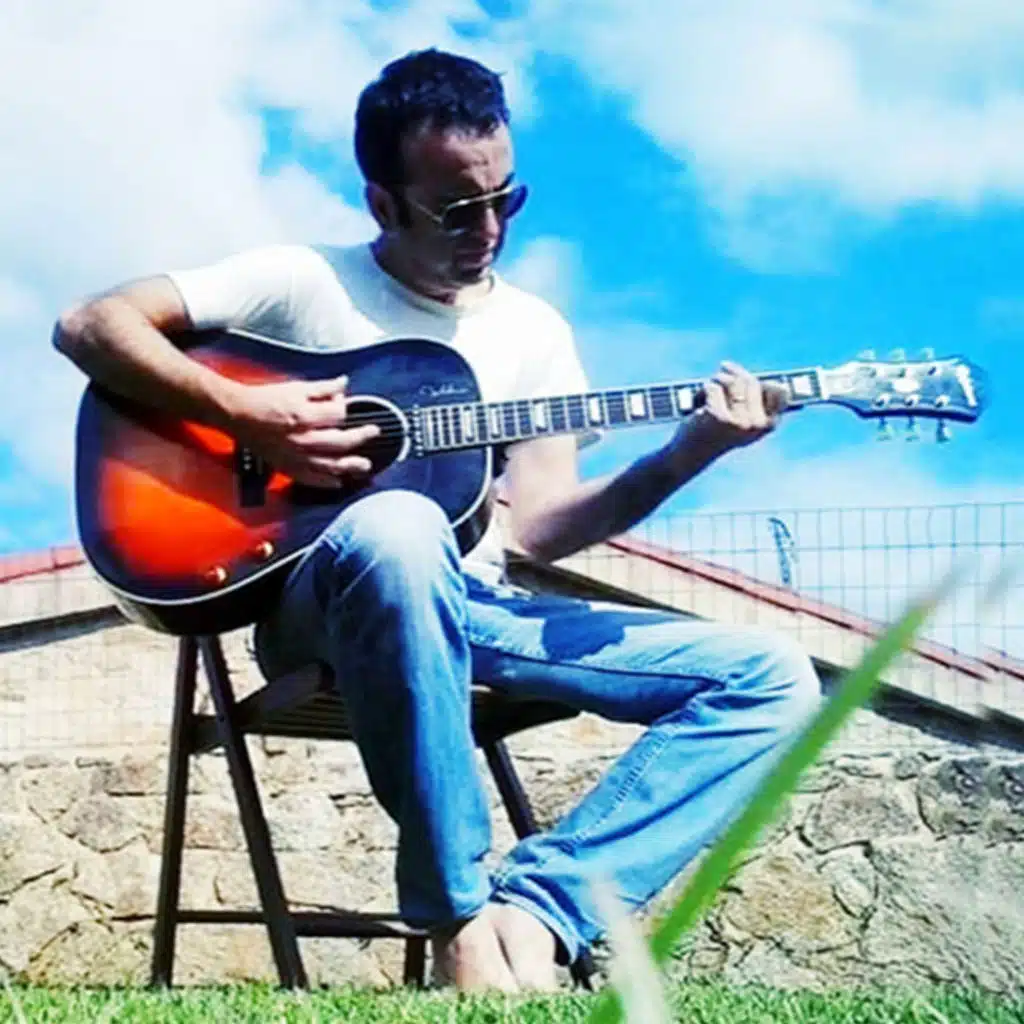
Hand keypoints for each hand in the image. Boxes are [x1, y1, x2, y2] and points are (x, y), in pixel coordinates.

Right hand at [227, 375, 380, 487]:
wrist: (238, 414)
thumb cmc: (264, 399)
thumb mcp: (296, 387)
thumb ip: (323, 388)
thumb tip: (344, 384)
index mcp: (304, 416)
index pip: (338, 415)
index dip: (344, 409)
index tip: (345, 406)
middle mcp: (302, 439)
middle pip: (340, 442)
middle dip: (360, 437)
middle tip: (373, 433)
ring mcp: (295, 456)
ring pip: (330, 465)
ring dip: (350, 466)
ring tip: (365, 466)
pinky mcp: (287, 466)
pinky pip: (311, 479)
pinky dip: (326, 482)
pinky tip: (338, 482)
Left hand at [670, 361, 787, 460]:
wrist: (690, 455)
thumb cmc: (716, 432)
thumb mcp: (742, 418)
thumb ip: (757, 401)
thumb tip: (778, 382)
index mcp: (768, 425)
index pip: (779, 391)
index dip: (758, 382)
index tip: (743, 381)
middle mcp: (757, 424)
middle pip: (750, 380)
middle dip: (730, 376)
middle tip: (717, 382)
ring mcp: (739, 421)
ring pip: (730, 380)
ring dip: (714, 381)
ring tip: (707, 393)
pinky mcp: (718, 416)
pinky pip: (712, 387)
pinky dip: (701, 391)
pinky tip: (697, 404)